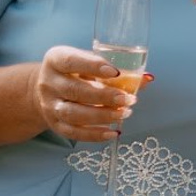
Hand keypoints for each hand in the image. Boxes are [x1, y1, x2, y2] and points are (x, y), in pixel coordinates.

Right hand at [32, 45, 147, 142]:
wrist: (48, 90)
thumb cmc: (76, 72)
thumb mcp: (89, 63)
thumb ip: (115, 70)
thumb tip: (146, 79)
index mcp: (56, 60)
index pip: (71, 61)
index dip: (93, 66)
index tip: (116, 73)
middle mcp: (49, 83)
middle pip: (75, 91)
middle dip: (104, 96)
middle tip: (128, 99)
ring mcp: (50, 105)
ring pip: (73, 114)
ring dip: (102, 116)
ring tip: (124, 114)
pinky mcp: (55, 124)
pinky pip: (74, 133)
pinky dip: (95, 135)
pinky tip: (113, 132)